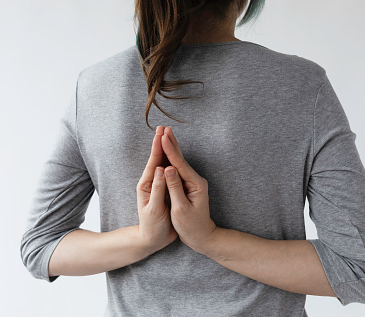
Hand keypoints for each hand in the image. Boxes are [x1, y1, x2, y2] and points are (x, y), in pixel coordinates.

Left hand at [137, 126, 177, 253]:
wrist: (152, 240)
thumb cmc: (153, 227)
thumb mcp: (155, 209)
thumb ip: (158, 189)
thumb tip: (161, 168)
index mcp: (146, 185)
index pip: (153, 162)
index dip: (158, 147)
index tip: (162, 134)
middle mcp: (151, 183)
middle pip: (156, 159)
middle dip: (161, 143)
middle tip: (164, 127)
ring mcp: (157, 186)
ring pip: (162, 163)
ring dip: (166, 149)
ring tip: (169, 136)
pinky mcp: (164, 191)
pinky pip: (168, 172)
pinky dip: (171, 161)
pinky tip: (176, 156)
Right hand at [160, 127, 216, 252]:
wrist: (202, 236)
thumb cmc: (191, 226)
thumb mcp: (181, 209)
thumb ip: (175, 188)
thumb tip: (168, 169)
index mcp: (195, 184)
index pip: (179, 164)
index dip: (170, 150)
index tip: (162, 137)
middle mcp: (196, 180)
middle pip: (181, 158)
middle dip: (172, 143)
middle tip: (164, 128)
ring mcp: (193, 182)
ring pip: (180, 162)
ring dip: (172, 147)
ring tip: (165, 134)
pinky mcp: (188, 185)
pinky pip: (178, 169)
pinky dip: (172, 158)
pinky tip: (168, 152)